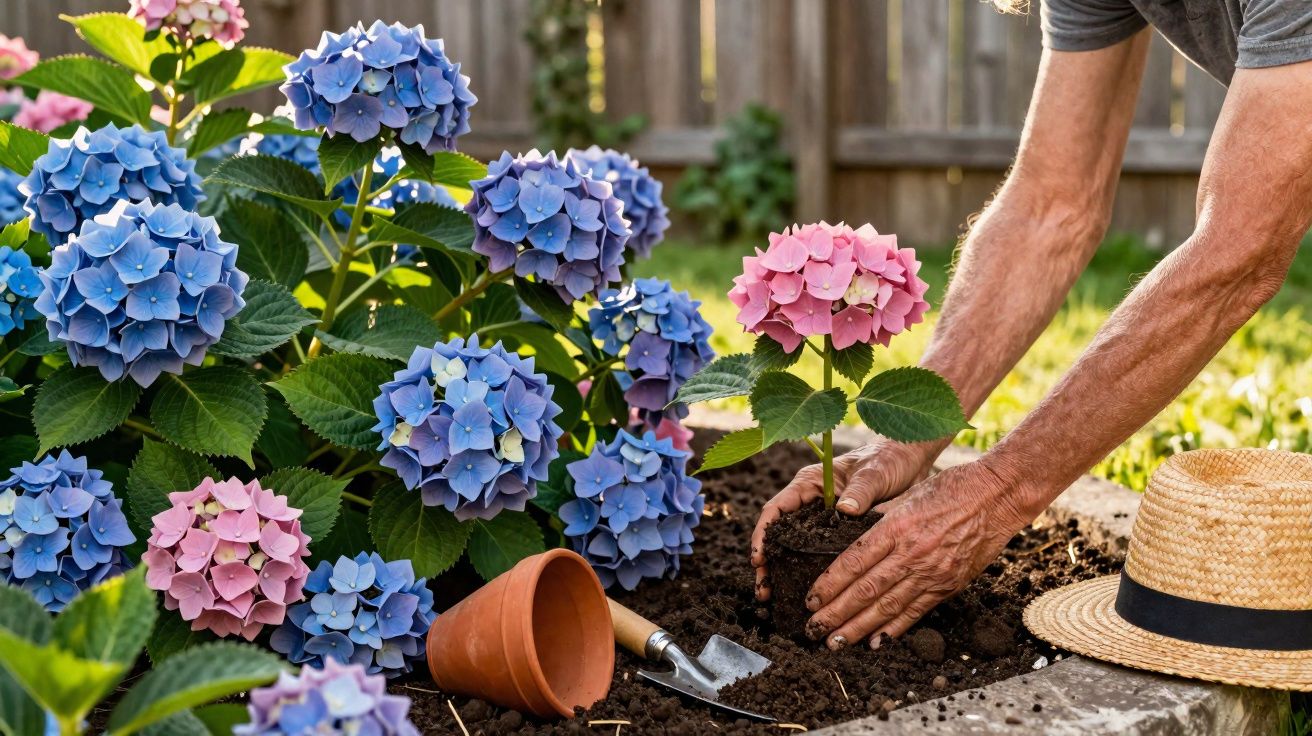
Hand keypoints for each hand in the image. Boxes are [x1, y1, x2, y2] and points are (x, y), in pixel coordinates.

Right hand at [750, 438, 934, 600]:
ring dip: (784, 570)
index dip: (763, 534)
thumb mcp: (873, 473)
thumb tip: (845, 510)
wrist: (908, 461)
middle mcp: (810, 502)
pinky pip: (817, 553)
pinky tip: (806, 591)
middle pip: (780, 533)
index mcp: (809, 483)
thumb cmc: (887, 460)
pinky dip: (808, 571)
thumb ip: (859, 491)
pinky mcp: (838, 531)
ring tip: (774, 597)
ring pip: (795, 547)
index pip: (776, 509)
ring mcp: (823, 518)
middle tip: (764, 590)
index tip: (758, 559)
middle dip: (767, 561)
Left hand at [803, 458, 1035, 648]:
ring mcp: (932, 572)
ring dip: (859, 628)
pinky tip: (875, 640)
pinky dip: (894, 628)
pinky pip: (916, 611)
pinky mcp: (949, 584)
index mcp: (896, 527)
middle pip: (866, 591)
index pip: (853, 562)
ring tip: (835, 641)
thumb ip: (880, 519)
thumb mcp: (907, 494)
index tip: (811, 600)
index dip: (829, 585)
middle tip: (813, 629)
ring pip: (888, 607)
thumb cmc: (951, 487)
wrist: (998, 497)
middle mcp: (912, 553)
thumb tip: (848, 533)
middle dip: (836, 614)